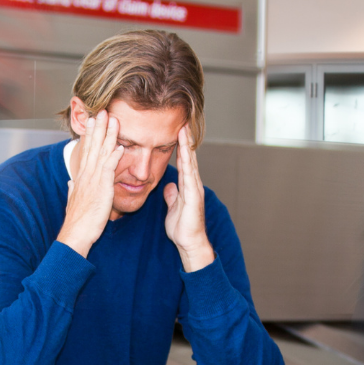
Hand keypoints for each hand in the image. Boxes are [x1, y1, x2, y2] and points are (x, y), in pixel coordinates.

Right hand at [57, 112, 123, 257]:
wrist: (76, 234)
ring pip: (101, 153)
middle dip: (98, 128)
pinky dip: (114, 156)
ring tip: (113, 120)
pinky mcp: (101, 189)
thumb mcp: (72, 201)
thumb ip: (72, 189)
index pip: (86, 151)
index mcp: (80, 177)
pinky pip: (109, 169)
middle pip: (92, 146)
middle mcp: (86, 175)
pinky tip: (120, 146)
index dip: (90, 135)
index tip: (92, 121)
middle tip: (103, 111)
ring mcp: (93, 180)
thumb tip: (70, 181)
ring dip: (108, 136)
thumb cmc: (77, 221)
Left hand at [163, 125, 214, 271]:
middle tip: (183, 121)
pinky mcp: (193, 195)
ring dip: (187, 145)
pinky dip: (188, 161)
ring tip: (184, 129)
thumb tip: (169, 186)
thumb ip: (172, 196)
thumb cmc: (182, 228)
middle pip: (189, 158)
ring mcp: (194, 189)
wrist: (190, 243)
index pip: (184, 162)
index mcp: (187, 186)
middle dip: (186, 139)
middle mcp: (193, 184)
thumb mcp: (173, 208)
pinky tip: (185, 150)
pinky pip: (189, 174)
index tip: (177, 131)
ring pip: (191, 162)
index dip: (181, 147)